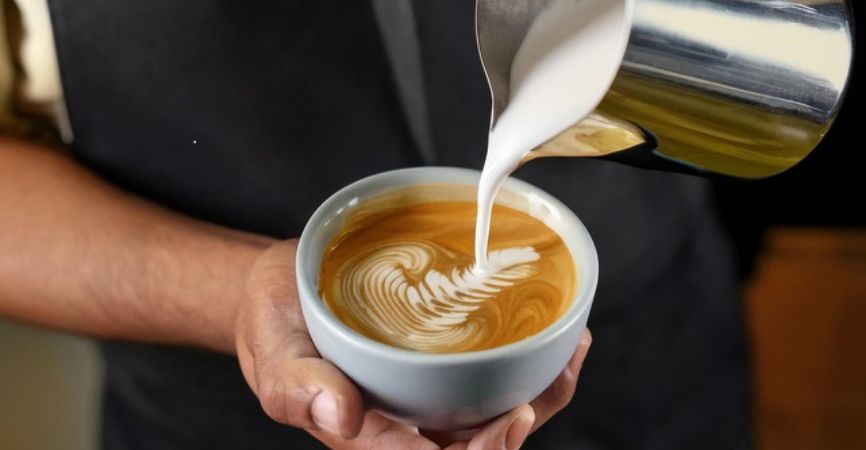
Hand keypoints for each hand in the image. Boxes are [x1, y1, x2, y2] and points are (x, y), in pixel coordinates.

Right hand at [235, 240, 591, 448]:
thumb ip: (299, 389)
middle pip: (476, 448)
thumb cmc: (276, 328)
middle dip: (514, 433)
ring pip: (496, 415)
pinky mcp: (445, 366)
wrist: (287, 290)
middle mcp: (409, 424)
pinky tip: (562, 336)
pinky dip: (534, 364)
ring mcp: (431, 396)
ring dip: (541, 396)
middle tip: (533, 396)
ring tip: (572, 353)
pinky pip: (496, 378)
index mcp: (372, 437)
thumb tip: (342, 415)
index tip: (508, 419)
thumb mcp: (274, 358)